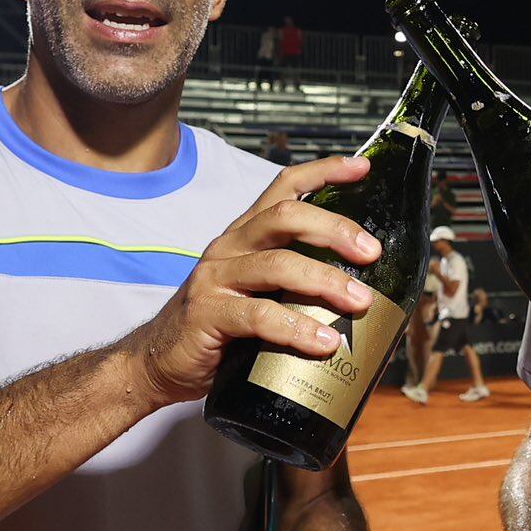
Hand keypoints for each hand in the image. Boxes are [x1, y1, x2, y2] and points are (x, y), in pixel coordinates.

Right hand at [128, 156, 380, 406]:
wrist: (158, 362)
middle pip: (286, 217)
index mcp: (244, 235)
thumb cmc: (219, 327)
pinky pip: (259, 315)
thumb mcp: (257, 292)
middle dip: (335, 230)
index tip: (362, 167)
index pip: (284, 187)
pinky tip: (323, 343)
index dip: (323, 172)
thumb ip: (295, 283)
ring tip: (360, 302)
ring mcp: (215, 278)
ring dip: (326, 281)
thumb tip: (360, 291)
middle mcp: (229, 247)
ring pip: (278, 264)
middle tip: (371, 252)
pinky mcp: (208, 314)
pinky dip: (297, 329)